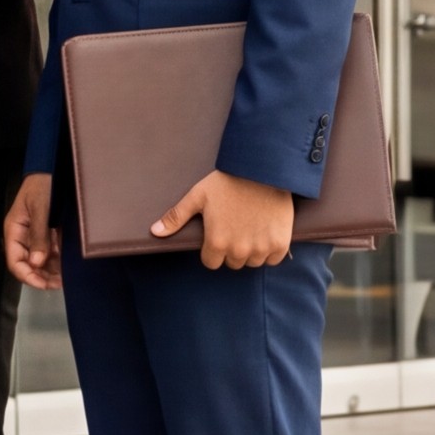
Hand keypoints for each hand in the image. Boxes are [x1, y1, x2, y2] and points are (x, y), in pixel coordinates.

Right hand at [2, 172, 58, 290]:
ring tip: (66, 278)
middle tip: (60, 283)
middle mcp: (23, 237)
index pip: (15, 262)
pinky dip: (58, 262)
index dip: (28, 276)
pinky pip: (50, 253)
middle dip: (42, 277)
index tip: (44, 284)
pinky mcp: (47, 234)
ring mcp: (35, 237)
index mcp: (14, 231)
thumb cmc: (42, 186)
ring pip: (40, 262)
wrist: (53, 171)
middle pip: (28, 265)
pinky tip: (68, 266)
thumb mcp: (40, 210)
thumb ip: (38, 236)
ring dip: (51, 271)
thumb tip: (36, 262)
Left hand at [160, 168, 298, 268]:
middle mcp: (238, 250)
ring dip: (251, 251)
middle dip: (231, 250)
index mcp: (216, 242)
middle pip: (232, 263)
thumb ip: (176, 217)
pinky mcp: (280, 245)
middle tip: (235, 227)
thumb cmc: (227, 182)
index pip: (211, 262)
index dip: (212, 249)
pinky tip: (265, 230)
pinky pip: (273, 259)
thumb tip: (154, 232)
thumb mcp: (197, 196)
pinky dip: (270, 249)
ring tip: (250, 227)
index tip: (218, 233)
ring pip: (252, 262)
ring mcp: (260, 249)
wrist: (262, 171)